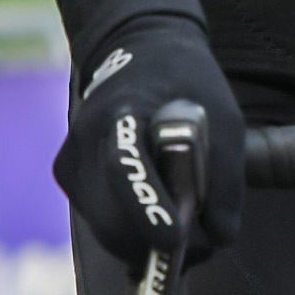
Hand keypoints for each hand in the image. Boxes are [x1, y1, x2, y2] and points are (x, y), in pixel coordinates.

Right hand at [55, 18, 244, 266]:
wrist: (138, 50)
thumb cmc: (186, 83)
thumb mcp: (224, 118)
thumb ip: (224, 177)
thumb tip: (219, 237)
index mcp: (121, 113)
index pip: (124, 166)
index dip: (148, 207)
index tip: (174, 238)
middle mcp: (85, 142)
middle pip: (113, 219)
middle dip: (158, 244)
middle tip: (202, 244)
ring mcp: (71, 164)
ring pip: (107, 232)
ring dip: (146, 244)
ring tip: (184, 227)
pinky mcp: (70, 179)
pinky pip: (103, 224)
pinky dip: (132, 233)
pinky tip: (159, 216)